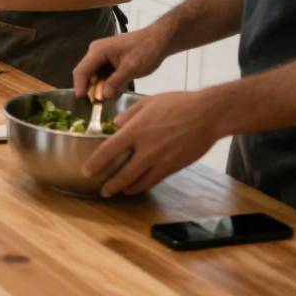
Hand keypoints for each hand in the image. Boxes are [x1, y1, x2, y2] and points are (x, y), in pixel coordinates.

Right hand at [71, 27, 170, 99]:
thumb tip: (102, 96)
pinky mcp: (109, 58)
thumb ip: (115, 83)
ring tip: (112, 96)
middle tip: (101, 104)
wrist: (159, 40)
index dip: (80, 87)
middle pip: (87, 74)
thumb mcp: (131, 68)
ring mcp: (102, 55)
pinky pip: (103, 73)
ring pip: (96, 75)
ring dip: (102, 87)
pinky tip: (117, 89)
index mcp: (98, 51)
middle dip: (92, 89)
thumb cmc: (146, 50)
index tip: (82, 102)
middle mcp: (96, 52)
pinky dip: (108, 83)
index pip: (81, 71)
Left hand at [82, 91, 224, 197]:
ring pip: (139, 182)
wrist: (209, 115)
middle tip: (101, 190)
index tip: (87, 171)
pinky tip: (137, 187)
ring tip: (117, 192)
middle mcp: (146, 148)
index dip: (96, 163)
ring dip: (125, 189)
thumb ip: (129, 114)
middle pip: (123, 173)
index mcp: (136, 130)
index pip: (109, 150)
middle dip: (110, 185)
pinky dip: (143, 186)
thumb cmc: (179, 104)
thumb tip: (116, 124)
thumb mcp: (148, 102)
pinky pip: (155, 180)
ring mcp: (161, 160)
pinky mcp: (174, 167)